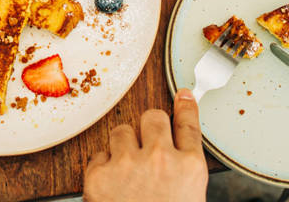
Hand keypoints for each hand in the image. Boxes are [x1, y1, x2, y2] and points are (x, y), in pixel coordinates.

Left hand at [82, 88, 207, 201]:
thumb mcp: (189, 196)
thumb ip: (184, 172)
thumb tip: (177, 154)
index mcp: (190, 168)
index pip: (189, 124)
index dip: (185, 106)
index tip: (183, 96)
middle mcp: (161, 159)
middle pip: (153, 116)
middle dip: (149, 127)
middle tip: (146, 143)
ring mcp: (128, 164)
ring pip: (121, 130)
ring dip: (123, 145)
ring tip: (126, 170)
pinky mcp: (99, 174)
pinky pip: (98, 154)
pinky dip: (102, 167)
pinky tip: (110, 185)